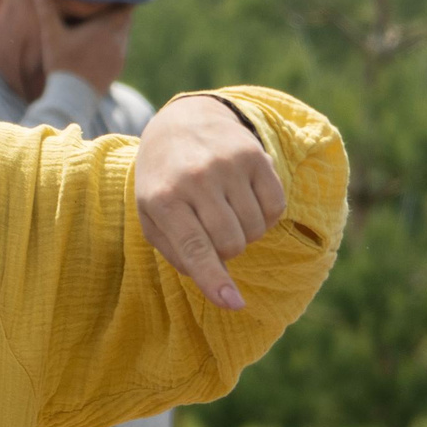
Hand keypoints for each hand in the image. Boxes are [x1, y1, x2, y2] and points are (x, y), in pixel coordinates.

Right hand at [34, 0, 133, 95]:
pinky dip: (113, 45)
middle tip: (104, 4)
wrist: (71, 98)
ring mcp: (119, 56)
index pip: (126, 5)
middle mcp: (118, 40)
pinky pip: (120, 50)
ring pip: (123, 35)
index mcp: (106, 27)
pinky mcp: (117, 69)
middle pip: (125, 19)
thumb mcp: (51, 35)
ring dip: (115, 29)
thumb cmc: (61, 64)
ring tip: (100, 24)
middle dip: (116, 11)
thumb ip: (46, 10)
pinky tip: (98, 46)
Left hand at [133, 97, 285, 310]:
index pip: (195, 248)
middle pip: (231, 243)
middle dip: (226, 251)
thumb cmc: (163, 180)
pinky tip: (244, 201)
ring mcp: (227, 165)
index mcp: (163, 199)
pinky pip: (275, 208)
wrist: (182, 123)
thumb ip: (176, 252)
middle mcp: (196, 179)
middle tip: (211, 232)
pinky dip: (264, 216)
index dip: (215, 279)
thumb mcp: (151, 215)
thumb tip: (214, 283)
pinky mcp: (255, 156)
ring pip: (255, 229)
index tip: (233, 303)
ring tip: (225, 213)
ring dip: (245, 233)